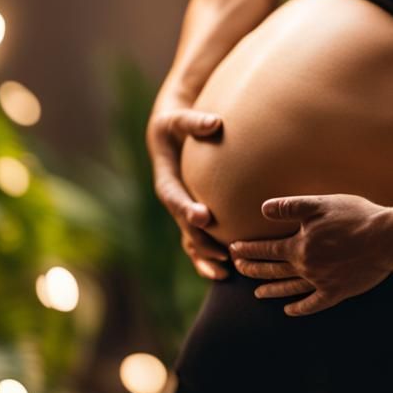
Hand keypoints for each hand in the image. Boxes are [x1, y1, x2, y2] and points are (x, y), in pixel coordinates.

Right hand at [146, 104, 230, 279]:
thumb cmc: (175, 124)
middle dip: (201, 240)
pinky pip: (199, 240)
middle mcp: (173, 199)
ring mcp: (182, 210)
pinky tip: (226, 272)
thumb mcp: (177, 119)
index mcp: (166, 178)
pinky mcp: (194, 214)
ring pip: (190, 240)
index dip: (186, 208)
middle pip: (183, 225)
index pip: (174, 196)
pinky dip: (209, 256)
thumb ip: (193, 121)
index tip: (203, 216)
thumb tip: (214, 122)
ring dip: (205, 257)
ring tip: (224, 272)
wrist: (170, 134)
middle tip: (222, 251)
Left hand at [229, 194, 392, 315]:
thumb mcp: (320, 204)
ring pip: (289, 288)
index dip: (248, 249)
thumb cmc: (355, 217)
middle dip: (253, 269)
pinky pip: (313, 304)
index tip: (234, 250)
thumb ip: (291, 206)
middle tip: (238, 268)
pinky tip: (289, 310)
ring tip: (257, 293)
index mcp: (300, 246)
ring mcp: (321, 282)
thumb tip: (263, 208)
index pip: (266, 249)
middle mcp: (306, 267)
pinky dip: (300, 308)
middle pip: (273, 270)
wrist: (386, 239)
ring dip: (271, 290)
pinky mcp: (338, 292)